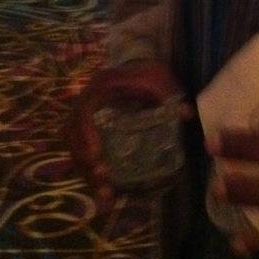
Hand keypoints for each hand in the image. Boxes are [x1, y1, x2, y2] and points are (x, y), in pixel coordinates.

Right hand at [67, 60, 192, 209]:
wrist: (139, 62)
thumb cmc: (149, 72)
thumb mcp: (161, 79)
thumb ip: (171, 96)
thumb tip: (187, 116)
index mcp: (100, 87)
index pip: (83, 110)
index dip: (85, 133)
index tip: (96, 156)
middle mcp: (86, 101)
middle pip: (71, 133)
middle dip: (83, 160)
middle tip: (102, 180)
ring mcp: (85, 116)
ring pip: (73, 146)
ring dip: (85, 171)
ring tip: (104, 196)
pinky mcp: (89, 129)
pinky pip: (81, 152)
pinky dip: (90, 172)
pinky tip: (105, 192)